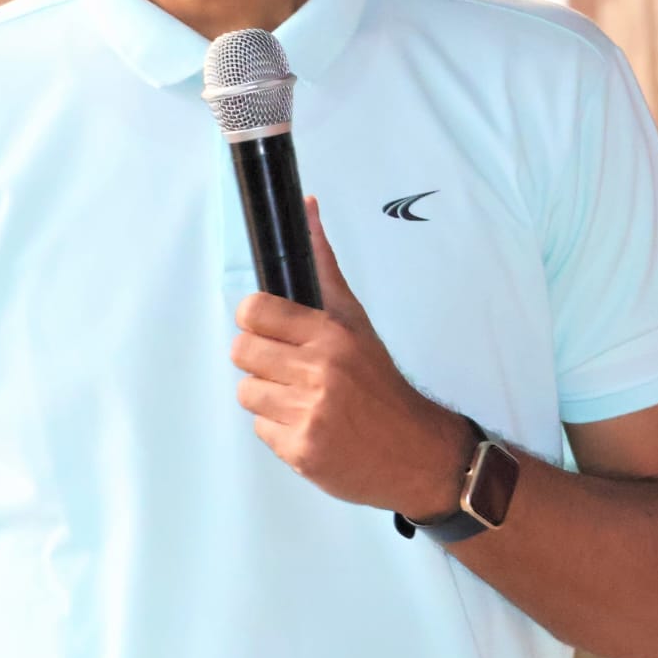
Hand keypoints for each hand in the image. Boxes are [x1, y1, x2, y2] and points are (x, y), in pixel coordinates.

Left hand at [230, 196, 472, 517]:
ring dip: (267, 395)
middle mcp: (318, 373)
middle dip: (260, 358)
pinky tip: (306, 424)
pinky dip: (278, 427)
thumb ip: (324, 266)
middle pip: (241, 352)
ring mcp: (308, 415)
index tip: (270, 327)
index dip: (255, 319)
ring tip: (298, 397)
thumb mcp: (355, 320)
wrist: (415, 451)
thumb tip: (308, 205)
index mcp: (329, 335)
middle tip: (286, 365)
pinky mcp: (300, 452)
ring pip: (246, 391)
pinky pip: (260, 428)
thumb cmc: (379, 379)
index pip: (254, 312)